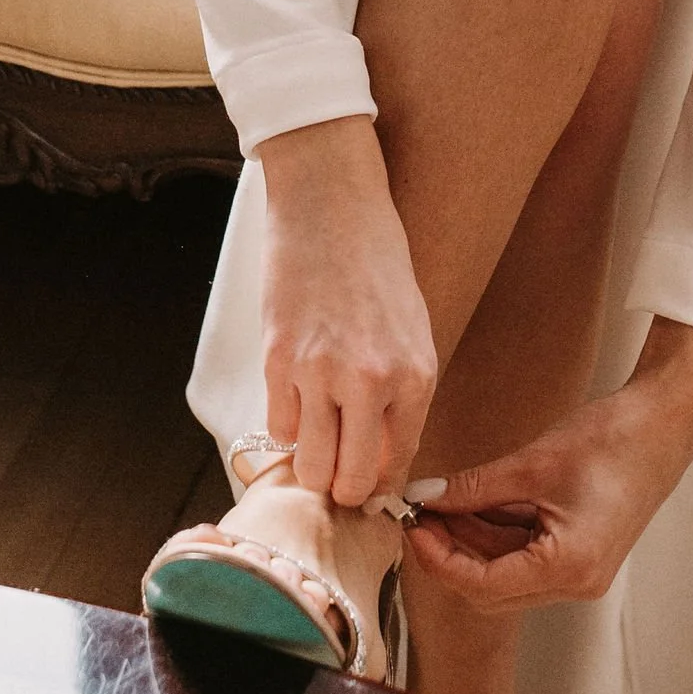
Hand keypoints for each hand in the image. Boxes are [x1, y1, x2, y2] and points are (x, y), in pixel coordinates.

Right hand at [255, 117, 437, 507]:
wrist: (331, 205)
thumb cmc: (377, 263)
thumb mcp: (412, 332)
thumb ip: (402, 398)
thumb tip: (381, 459)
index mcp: (415, 377)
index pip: (396, 468)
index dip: (379, 488)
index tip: (368, 488)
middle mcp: (369, 383)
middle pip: (349, 482)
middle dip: (343, 489)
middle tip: (338, 474)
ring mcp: (319, 373)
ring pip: (309, 465)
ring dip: (311, 463)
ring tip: (316, 440)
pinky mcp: (277, 360)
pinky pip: (277, 426)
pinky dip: (286, 424)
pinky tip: (297, 399)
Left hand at [404, 319, 692, 610]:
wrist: (666, 423)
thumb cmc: (612, 440)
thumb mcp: (532, 463)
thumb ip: (474, 487)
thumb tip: (423, 497)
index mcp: (568, 569)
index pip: (481, 586)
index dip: (437, 557)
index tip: (412, 523)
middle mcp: (575, 583)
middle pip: (490, 590)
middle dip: (449, 552)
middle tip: (420, 512)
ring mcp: (579, 572)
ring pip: (504, 574)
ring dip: (469, 541)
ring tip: (441, 500)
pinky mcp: (579, 553)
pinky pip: (524, 556)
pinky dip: (494, 532)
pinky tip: (473, 500)